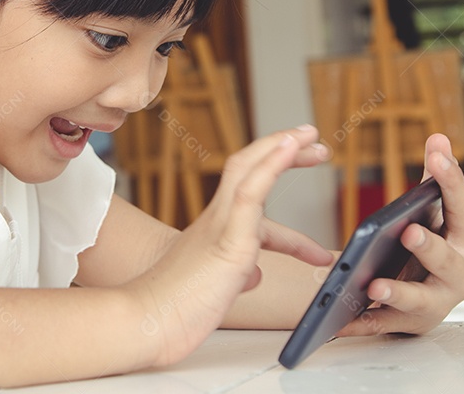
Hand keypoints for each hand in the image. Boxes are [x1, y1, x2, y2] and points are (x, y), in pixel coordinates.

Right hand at [128, 125, 334, 366]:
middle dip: (282, 150)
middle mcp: (216, 220)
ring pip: (248, 170)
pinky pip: (250, 193)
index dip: (274, 169)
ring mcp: (221, 227)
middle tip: (316, 145)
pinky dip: (271, 166)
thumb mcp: (218, 287)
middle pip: (248, 166)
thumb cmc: (176, 309)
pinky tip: (290, 147)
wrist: (147, 323)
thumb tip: (255, 274)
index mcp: (215, 229)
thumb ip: (237, 275)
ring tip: (314, 141)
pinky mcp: (228, 241)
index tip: (301, 159)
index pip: (247, 186)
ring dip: (282, 150)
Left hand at [338, 132, 463, 336]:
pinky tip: (342, 319)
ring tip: (375, 284)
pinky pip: (383, 323)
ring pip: (418, 299)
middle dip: (429, 246)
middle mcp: (458, 275)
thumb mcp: (436, 215)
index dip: (452, 181)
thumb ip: (436, 179)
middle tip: (410, 232)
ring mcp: (434, 302)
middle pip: (446, 260)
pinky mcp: (407, 323)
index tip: (438, 156)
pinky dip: (362, 321)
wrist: (429, 301)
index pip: (462, 207)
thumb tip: (439, 137)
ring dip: (397, 291)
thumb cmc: (432, 250)